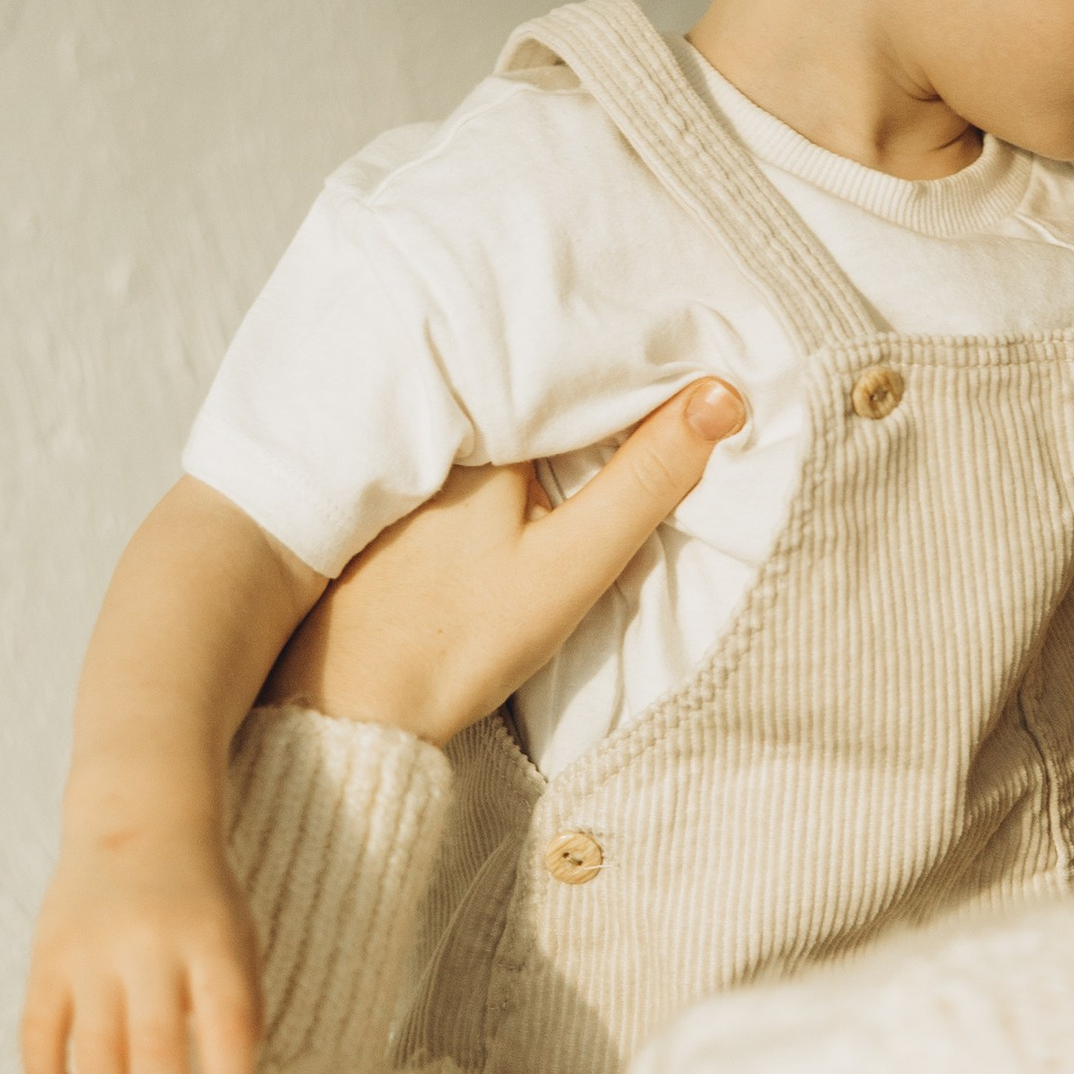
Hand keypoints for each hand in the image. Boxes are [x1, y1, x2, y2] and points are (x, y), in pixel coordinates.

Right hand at [21, 822, 262, 1073]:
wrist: (138, 818)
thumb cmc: (200, 898)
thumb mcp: (238, 936)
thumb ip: (235, 1006)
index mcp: (212, 940)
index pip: (227, 1027)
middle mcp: (151, 944)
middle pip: (156, 1050)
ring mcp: (93, 950)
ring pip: (94, 1052)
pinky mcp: (48, 955)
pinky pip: (40, 1031)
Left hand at [264, 378, 745, 743]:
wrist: (352, 712)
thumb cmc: (458, 641)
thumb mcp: (570, 564)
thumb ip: (645, 480)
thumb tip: (722, 396)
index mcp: (473, 420)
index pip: (567, 363)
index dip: (629, 362)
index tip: (686, 361)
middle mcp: (430, 423)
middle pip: (531, 381)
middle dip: (591, 382)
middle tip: (665, 375)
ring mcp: (405, 456)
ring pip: (501, 412)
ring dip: (551, 412)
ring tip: (616, 407)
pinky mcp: (391, 492)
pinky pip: (468, 442)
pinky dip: (511, 444)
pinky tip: (540, 461)